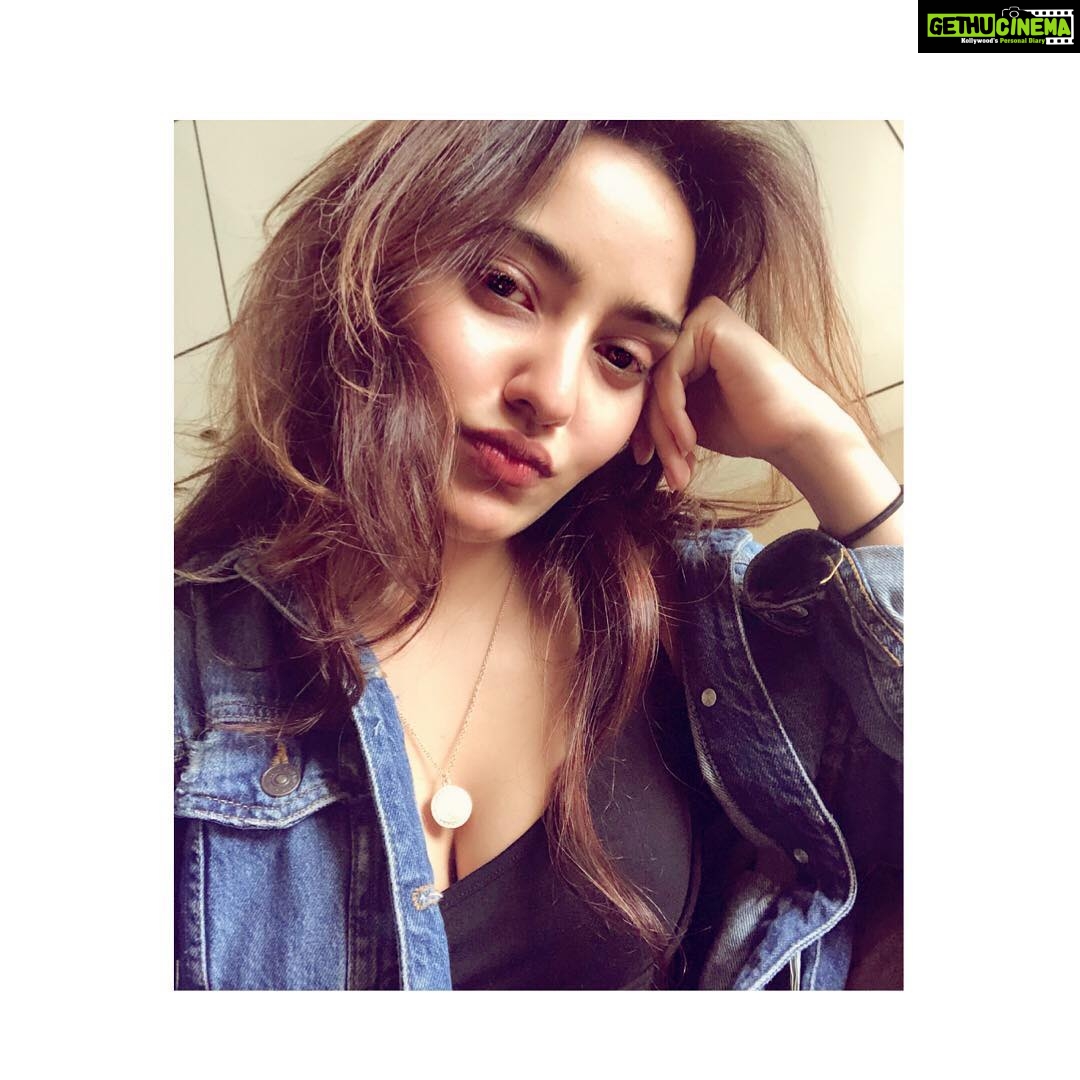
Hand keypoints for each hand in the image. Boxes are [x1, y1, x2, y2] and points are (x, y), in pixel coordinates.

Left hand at [630, 296, 857, 490]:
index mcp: (685, 340)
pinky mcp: (709, 324)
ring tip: (680, 465)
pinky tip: (689, 440)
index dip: (641, 425)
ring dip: (664, 432)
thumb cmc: (744, 425)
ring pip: (655, 381)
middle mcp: (692, 322)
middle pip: (647, 380)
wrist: (790, 431)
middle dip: (654, 433)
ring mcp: (701, 317)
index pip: (644, 381)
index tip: (643, 460)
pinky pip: (669, 375)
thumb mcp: (684, 417)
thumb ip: (653, 406)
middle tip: (668, 472)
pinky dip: (674, 414)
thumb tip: (607, 414)